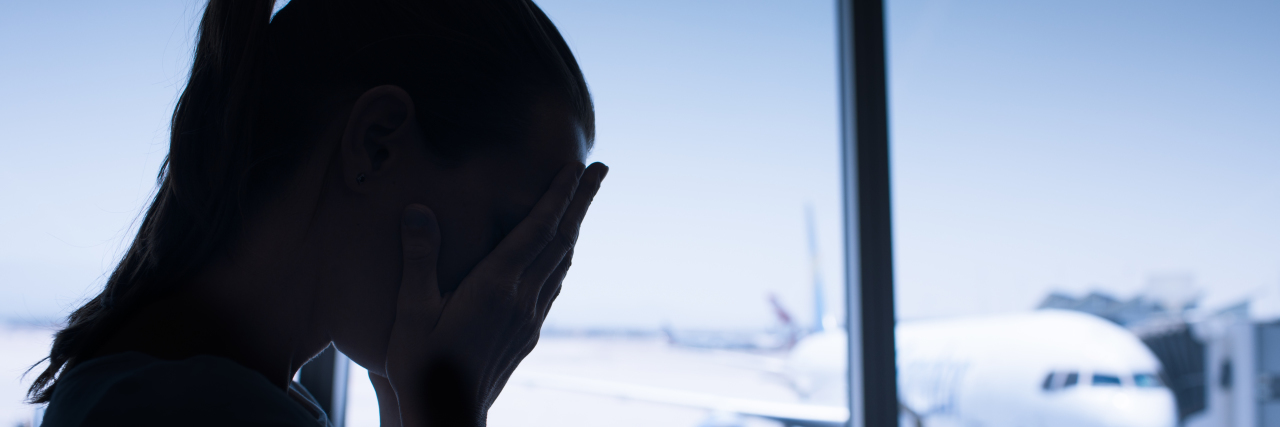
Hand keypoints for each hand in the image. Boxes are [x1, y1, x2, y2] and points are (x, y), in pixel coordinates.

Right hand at [381, 162, 606, 426]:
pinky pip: (553, 287)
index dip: (558, 195)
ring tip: (584, 202)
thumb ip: (419, 260)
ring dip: (574, 228)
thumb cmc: (420, 369)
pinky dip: (562, 260)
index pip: (537, 230)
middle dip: (581, 202)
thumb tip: (419, 210)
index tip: (577, 167)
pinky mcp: (526, 336)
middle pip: (561, 240)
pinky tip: (561, 257)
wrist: (445, 420)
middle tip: (602, 169)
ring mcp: (528, 320)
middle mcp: (521, 300)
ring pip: (561, 263)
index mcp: (495, 288)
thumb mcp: (411, 312)